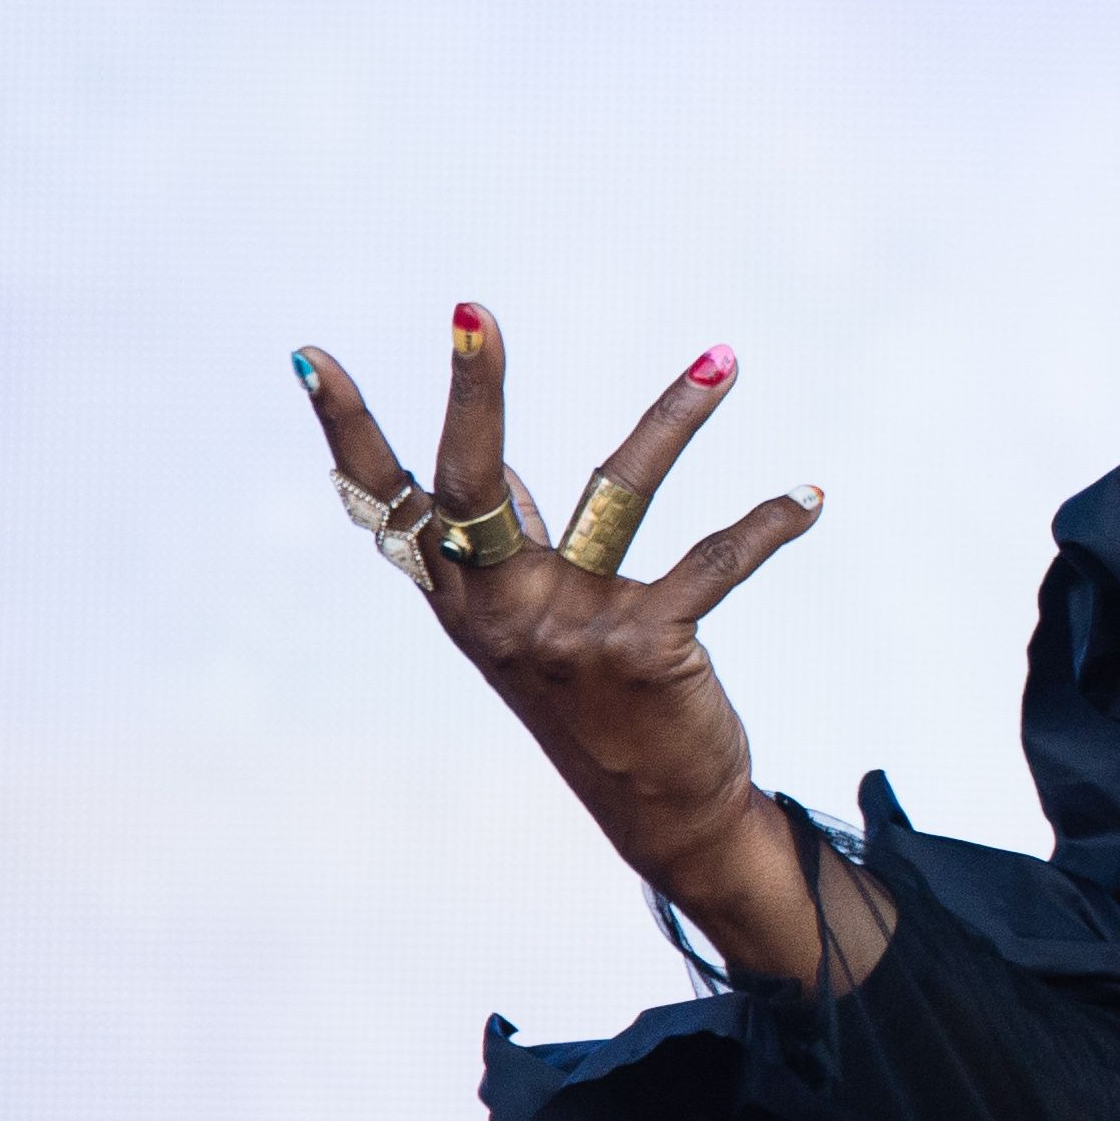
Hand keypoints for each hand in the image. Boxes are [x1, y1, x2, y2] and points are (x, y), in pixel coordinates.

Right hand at [295, 304, 826, 963]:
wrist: (661, 810)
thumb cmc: (590, 696)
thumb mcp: (529, 621)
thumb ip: (508, 544)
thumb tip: (491, 463)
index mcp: (461, 598)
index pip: (390, 503)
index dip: (347, 430)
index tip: (310, 356)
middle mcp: (501, 609)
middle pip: (474, 483)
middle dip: (474, 391)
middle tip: (470, 310)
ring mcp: (570, 628)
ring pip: (617, 491)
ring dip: (674, 416)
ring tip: (724, 359)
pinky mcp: (647, 645)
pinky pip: (715, 560)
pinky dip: (769, 523)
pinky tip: (809, 499)